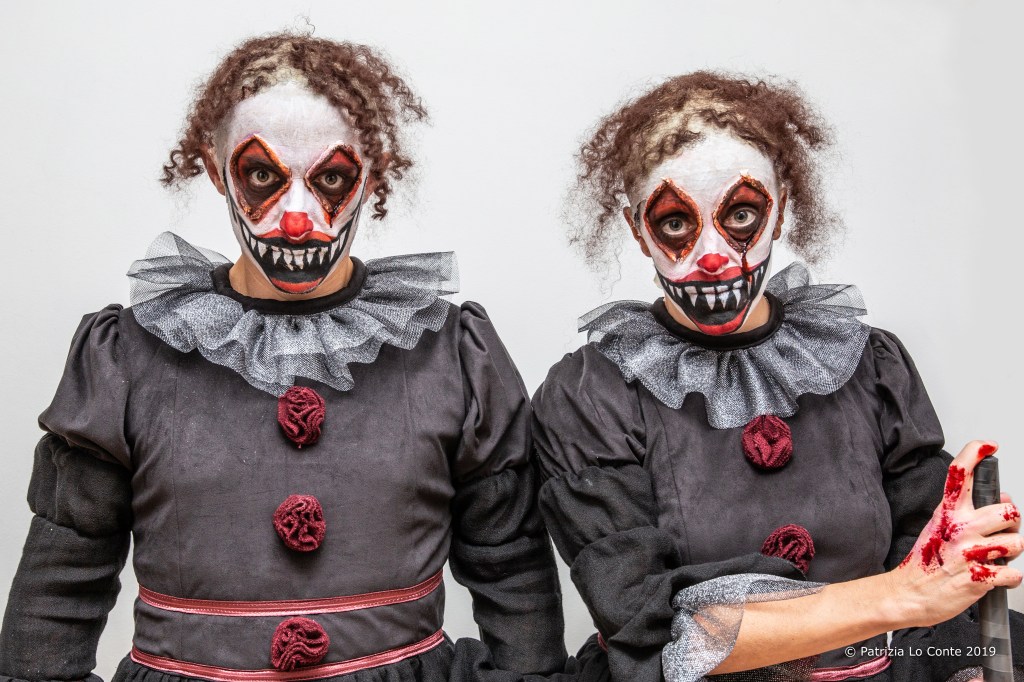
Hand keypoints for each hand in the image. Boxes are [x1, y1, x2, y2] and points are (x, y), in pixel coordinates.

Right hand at [889, 440, 1022, 627]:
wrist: (908, 595)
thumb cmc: (926, 563)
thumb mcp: (939, 528)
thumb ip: (969, 512)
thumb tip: (1004, 500)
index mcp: (947, 513)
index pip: (960, 473)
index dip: (976, 453)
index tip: (989, 444)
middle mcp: (959, 528)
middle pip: (1008, 512)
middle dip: (1012, 526)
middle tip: (1000, 534)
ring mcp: (969, 552)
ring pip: (1017, 543)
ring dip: (1012, 553)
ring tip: (994, 558)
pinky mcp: (978, 578)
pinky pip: (1014, 574)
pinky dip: (1009, 578)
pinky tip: (994, 577)